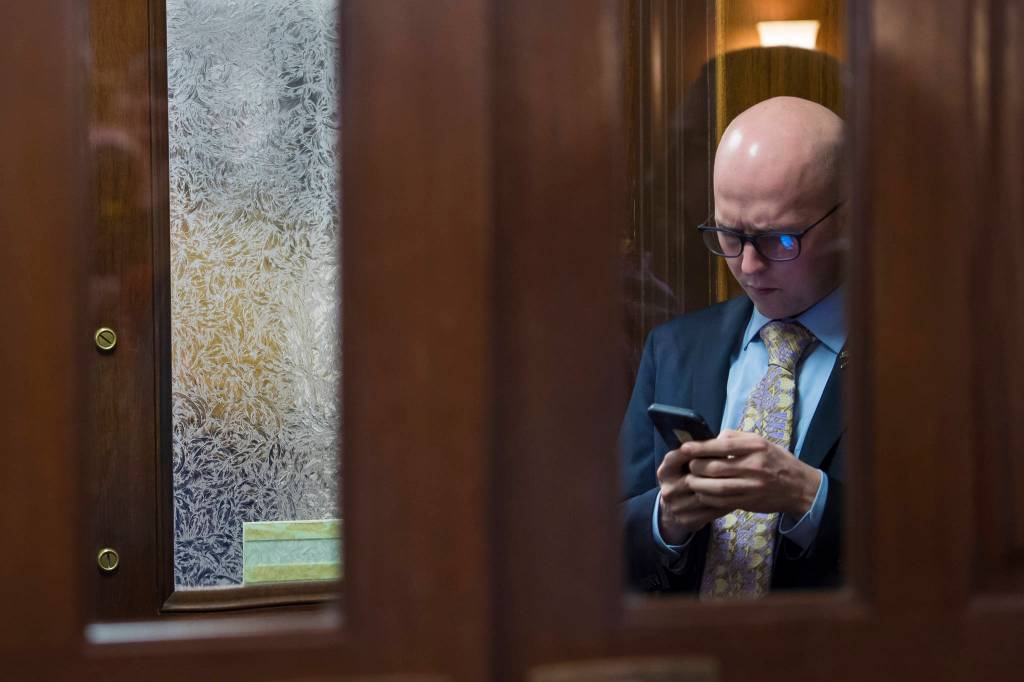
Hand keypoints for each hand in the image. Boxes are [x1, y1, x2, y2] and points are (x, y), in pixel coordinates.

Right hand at [656, 446, 728, 543]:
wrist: (675, 509)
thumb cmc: (686, 478)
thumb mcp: (684, 465)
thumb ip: (697, 454)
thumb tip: (719, 441)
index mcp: (665, 470)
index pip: (679, 457)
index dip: (697, 451)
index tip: (720, 448)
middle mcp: (667, 488)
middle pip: (692, 479)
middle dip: (714, 474)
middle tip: (737, 468)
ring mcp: (675, 506)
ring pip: (703, 497)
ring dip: (723, 491)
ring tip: (741, 484)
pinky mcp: (685, 520)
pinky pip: (709, 512)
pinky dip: (724, 505)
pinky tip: (736, 499)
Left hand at [681, 430, 820, 517]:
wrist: (799, 487)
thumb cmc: (776, 460)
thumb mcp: (760, 441)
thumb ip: (735, 437)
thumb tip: (711, 439)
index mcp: (755, 447)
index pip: (722, 445)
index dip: (699, 448)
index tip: (684, 448)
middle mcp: (754, 466)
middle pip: (714, 468)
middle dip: (696, 467)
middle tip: (689, 466)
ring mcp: (752, 486)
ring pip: (716, 487)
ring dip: (698, 485)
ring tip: (691, 480)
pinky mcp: (749, 502)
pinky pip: (722, 502)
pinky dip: (708, 498)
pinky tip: (702, 493)